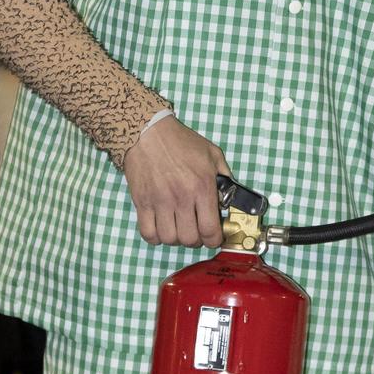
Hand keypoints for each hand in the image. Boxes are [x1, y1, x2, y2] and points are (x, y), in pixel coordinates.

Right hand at [123, 115, 230, 246]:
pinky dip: (155, 236)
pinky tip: (161, 228)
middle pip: (189, 239)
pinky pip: (148, 233)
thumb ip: (225, 177)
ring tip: (178, 228)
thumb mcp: (213, 154)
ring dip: (176, 239)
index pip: (210, 229)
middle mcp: (181, 198)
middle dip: (196, 240)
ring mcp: (159, 202)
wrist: (149, 132)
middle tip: (196, 231)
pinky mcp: (142, 202)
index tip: (214, 237)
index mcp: (202, 187)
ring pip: (169, 239)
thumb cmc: (181, 142)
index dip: (214, 240)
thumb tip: (230, 198)